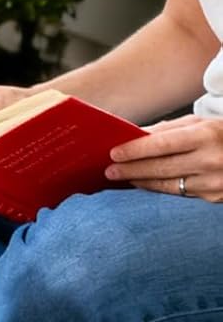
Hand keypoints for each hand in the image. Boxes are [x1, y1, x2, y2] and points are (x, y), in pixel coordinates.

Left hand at [107, 115, 222, 201]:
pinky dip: (160, 188)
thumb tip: (131, 137)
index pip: (163, 144)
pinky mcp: (216, 197)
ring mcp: (216, 182)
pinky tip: (145, 184)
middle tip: (109, 171)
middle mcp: (212, 160)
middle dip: (132, 169)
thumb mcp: (199, 124)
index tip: (114, 154)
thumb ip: (166, 130)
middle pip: (162, 167)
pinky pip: (181, 193)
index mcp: (207, 135)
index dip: (136, 150)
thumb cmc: (221, 134)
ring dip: (142, 181)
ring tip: (123, 178)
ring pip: (169, 184)